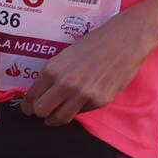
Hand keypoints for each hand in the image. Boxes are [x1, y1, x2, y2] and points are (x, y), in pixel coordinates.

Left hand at [20, 16, 152, 126]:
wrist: (128, 38)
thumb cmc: (98, 41)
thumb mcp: (68, 54)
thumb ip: (55, 73)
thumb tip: (44, 93)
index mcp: (53, 69)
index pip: (31, 98)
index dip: (29, 106)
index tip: (30, 108)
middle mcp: (65, 84)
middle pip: (41, 112)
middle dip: (42, 112)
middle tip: (46, 110)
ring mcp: (83, 94)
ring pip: (59, 119)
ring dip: (57, 117)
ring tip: (60, 112)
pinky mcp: (100, 101)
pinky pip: (81, 112)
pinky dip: (79, 108)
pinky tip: (84, 98)